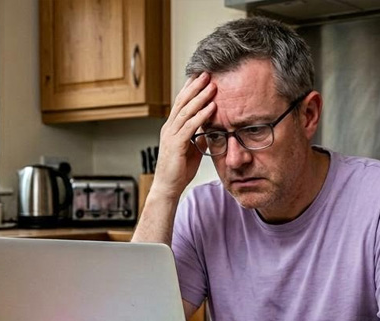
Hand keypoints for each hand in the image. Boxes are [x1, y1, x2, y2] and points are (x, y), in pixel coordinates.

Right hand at [152, 73, 216, 199]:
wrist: (167, 187)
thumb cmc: (178, 171)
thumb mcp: (191, 150)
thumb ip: (197, 138)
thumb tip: (207, 131)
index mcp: (172, 128)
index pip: (181, 103)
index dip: (190, 89)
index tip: (201, 77)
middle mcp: (169, 128)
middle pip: (182, 102)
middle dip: (195, 86)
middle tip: (206, 73)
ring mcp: (171, 135)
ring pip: (186, 111)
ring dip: (200, 97)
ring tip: (212, 85)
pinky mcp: (176, 144)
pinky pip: (190, 126)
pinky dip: (201, 115)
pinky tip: (211, 107)